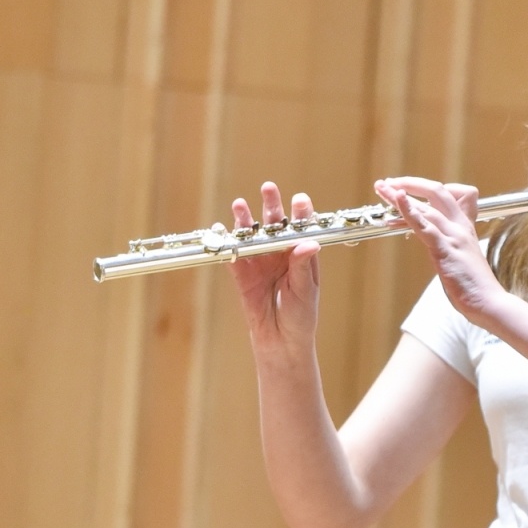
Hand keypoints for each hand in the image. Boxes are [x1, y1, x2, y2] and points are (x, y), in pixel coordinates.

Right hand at [227, 182, 320, 351]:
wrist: (281, 339)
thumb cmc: (301, 315)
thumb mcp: (305, 290)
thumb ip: (303, 266)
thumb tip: (308, 243)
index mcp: (300, 255)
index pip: (301, 229)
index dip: (300, 213)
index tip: (300, 199)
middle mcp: (280, 254)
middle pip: (275, 225)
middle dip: (271, 206)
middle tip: (268, 188)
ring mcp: (260, 262)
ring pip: (252, 236)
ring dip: (246, 220)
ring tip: (240, 205)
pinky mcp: (242, 274)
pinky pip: (233, 256)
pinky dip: (227, 243)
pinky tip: (220, 228)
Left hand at [375, 176, 508, 325]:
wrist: (488, 302)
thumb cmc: (473, 285)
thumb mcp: (461, 256)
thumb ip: (448, 243)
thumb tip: (432, 240)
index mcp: (464, 226)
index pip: (449, 194)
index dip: (426, 189)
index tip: (406, 191)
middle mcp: (460, 226)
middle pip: (436, 191)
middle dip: (409, 183)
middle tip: (387, 183)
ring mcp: (453, 236)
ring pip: (427, 207)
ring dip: (399, 195)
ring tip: (381, 189)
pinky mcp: (445, 249)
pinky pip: (425, 226)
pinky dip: (409, 210)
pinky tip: (397, 199)